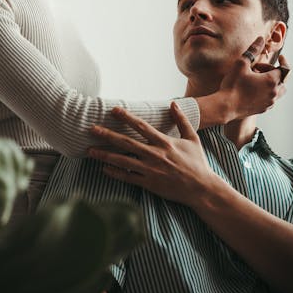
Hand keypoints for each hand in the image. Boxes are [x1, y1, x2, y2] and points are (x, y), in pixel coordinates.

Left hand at [88, 102, 212, 207]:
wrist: (202, 189)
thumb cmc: (198, 163)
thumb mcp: (193, 138)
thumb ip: (182, 120)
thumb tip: (173, 103)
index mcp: (165, 142)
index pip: (141, 127)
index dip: (126, 117)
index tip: (113, 110)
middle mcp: (155, 155)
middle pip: (126, 142)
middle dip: (107, 135)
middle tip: (92, 129)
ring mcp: (151, 170)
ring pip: (123, 161)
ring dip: (105, 155)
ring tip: (90, 150)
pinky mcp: (149, 184)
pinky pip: (128, 177)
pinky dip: (115, 173)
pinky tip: (103, 168)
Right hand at [218, 37, 289, 121]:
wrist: (225, 107)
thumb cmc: (233, 85)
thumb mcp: (241, 63)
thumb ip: (253, 50)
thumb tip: (260, 39)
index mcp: (271, 81)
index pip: (284, 69)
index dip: (283, 61)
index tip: (281, 57)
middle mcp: (273, 93)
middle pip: (283, 80)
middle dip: (274, 72)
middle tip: (259, 68)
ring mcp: (269, 103)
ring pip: (278, 91)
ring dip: (272, 82)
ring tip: (257, 78)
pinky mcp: (263, 109)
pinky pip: (271, 99)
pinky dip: (267, 92)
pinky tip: (254, 88)